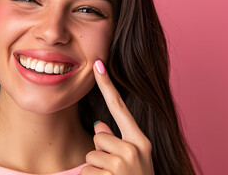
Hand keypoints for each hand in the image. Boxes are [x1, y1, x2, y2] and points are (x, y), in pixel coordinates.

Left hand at [80, 60, 153, 174]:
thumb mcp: (134, 160)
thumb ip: (118, 141)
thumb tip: (100, 125)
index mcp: (142, 142)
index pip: (120, 108)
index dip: (108, 85)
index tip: (98, 64)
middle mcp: (135, 149)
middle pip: (99, 136)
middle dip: (101, 153)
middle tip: (116, 171)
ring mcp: (122, 163)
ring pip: (90, 155)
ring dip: (96, 169)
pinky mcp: (109, 174)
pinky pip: (86, 170)